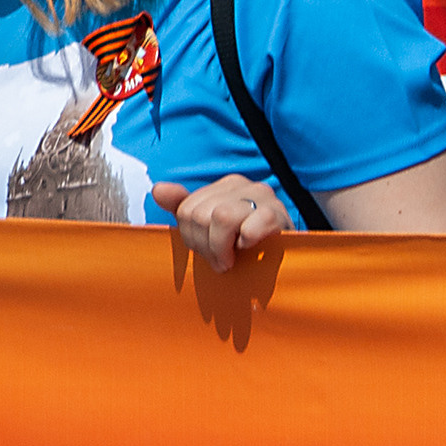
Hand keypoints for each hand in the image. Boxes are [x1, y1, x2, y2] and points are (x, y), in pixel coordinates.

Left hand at [152, 172, 288, 270]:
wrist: (288, 256)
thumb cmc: (247, 243)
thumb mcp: (212, 226)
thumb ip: (183, 207)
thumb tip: (157, 190)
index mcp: (224, 185)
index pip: (187, 210)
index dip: (192, 238)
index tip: (208, 253)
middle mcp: (241, 184)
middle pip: (200, 215)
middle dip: (207, 247)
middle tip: (222, 261)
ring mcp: (262, 196)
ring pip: (221, 218)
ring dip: (223, 248)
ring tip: (233, 259)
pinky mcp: (278, 215)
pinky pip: (249, 229)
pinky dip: (247, 245)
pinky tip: (254, 249)